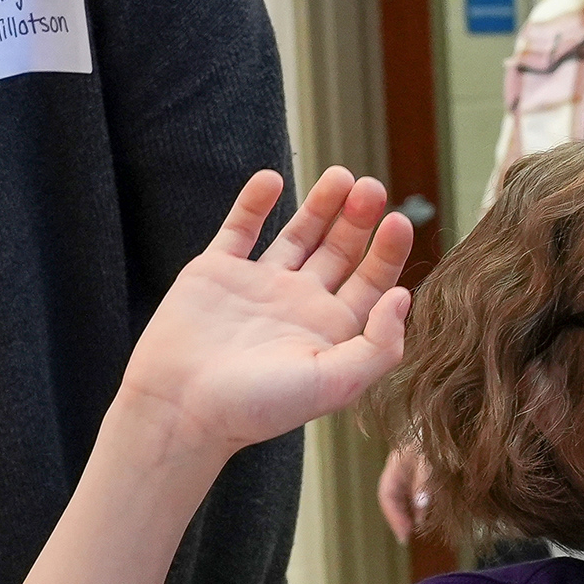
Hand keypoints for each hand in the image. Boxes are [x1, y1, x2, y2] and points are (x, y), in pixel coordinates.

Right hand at [118, 169, 412, 458]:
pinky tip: (272, 179)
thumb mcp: (333, 384)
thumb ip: (377, 346)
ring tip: (341, 174)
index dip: (388, 252)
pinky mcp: (215, 272)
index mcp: (329, 332)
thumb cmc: (256, 407)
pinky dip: (255, 202)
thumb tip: (402, 296)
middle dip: (358, 219)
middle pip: (339, 251)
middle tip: (372, 187)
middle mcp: (297, 305)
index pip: (370, 282)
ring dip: (320, 204)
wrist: (180, 409)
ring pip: (298, 234)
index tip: (398, 221)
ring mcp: (256, 285)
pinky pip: (240, 228)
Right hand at [377, 437, 433, 545]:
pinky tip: (437, 508)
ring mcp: (416, 464)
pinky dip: (427, 501)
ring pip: (409, 493)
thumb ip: (425, 480)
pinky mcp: (430, 464)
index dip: (394, 518)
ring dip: (415, 511)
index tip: (405, 538)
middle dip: (403, 517)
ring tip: (425, 526)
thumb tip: (421, 506)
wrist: (455, 408)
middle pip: (396, 497)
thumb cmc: (438, 429)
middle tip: (413, 536)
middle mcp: (403, 465)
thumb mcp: (429, 455)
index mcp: (396, 463)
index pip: (387, 496)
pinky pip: (423, 488)